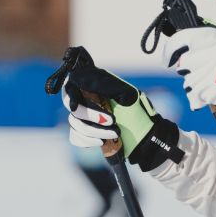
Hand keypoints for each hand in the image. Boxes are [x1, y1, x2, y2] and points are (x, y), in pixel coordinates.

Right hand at [56, 48, 184, 172]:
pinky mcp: (87, 134)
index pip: (72, 84)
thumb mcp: (124, 94)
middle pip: (71, 105)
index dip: (70, 95)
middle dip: (91, 116)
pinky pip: (75, 137)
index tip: (77, 106)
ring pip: (75, 123)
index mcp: (96, 86)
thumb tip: (77, 75)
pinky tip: (101, 141)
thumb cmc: (138, 113)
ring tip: (115, 133)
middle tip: (112, 120)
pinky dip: (87, 140)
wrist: (146, 139)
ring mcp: (86, 117)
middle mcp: (88, 99)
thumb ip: (102, 84)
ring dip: (94, 131)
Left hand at [159, 24, 215, 126]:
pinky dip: (201, 96)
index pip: (181, 39)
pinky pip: (196, 96)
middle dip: (188, 70)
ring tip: (211, 81)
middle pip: (183, 64)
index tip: (168, 58)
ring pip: (188, 82)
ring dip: (195, 85)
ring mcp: (214, 74)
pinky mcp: (215, 91)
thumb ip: (200, 43)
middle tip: (201, 70)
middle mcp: (213, 53)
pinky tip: (213, 90)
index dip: (169, 50)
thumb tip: (178, 50)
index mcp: (214, 37)